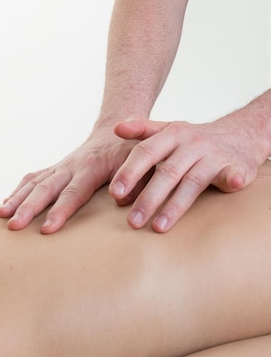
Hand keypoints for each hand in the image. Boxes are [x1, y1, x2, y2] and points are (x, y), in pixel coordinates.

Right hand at [0, 128, 137, 233]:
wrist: (116, 129)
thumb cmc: (133, 151)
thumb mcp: (142, 161)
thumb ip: (136, 179)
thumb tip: (122, 199)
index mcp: (92, 166)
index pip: (73, 192)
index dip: (60, 211)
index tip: (47, 229)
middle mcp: (70, 166)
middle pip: (45, 188)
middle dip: (27, 209)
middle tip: (13, 227)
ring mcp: (60, 167)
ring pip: (33, 183)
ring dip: (16, 200)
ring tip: (1, 217)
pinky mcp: (54, 169)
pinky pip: (32, 179)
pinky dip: (17, 191)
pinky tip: (5, 205)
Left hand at [109, 118, 268, 231]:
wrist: (241, 133)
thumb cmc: (194, 139)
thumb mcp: (168, 129)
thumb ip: (141, 130)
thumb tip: (115, 129)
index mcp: (172, 135)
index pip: (145, 153)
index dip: (130, 173)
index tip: (114, 193)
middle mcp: (192, 144)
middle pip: (166, 173)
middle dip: (148, 198)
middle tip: (132, 221)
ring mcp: (214, 156)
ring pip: (192, 182)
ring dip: (175, 206)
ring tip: (158, 227)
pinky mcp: (235, 167)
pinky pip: (233, 173)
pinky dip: (232, 178)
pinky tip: (233, 184)